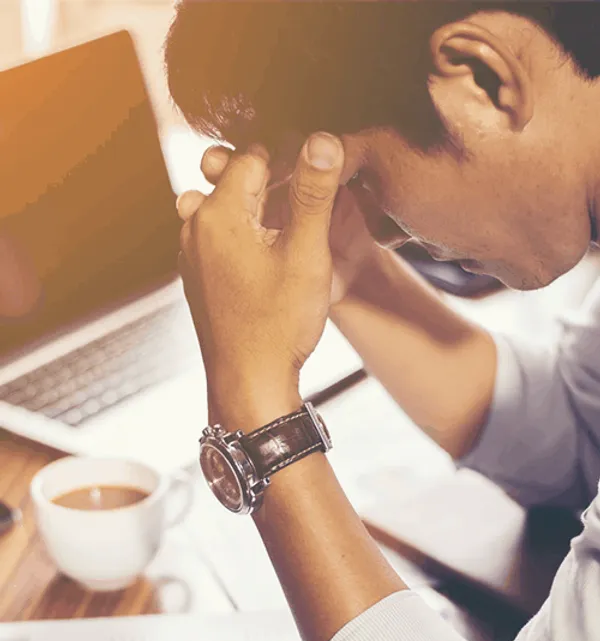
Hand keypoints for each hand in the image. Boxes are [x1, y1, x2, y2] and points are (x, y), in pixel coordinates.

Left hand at [183, 145, 376, 305]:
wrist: (249, 381)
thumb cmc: (278, 323)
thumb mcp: (306, 254)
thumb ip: (313, 193)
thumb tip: (323, 138)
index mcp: (218, 213)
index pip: (255, 156)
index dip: (291, 158)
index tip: (317, 172)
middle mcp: (195, 227)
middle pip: (237, 180)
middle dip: (273, 181)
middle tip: (310, 198)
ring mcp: (192, 253)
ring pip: (227, 208)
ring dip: (258, 208)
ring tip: (291, 226)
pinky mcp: (198, 276)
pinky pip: (219, 236)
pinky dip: (244, 233)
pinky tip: (270, 253)